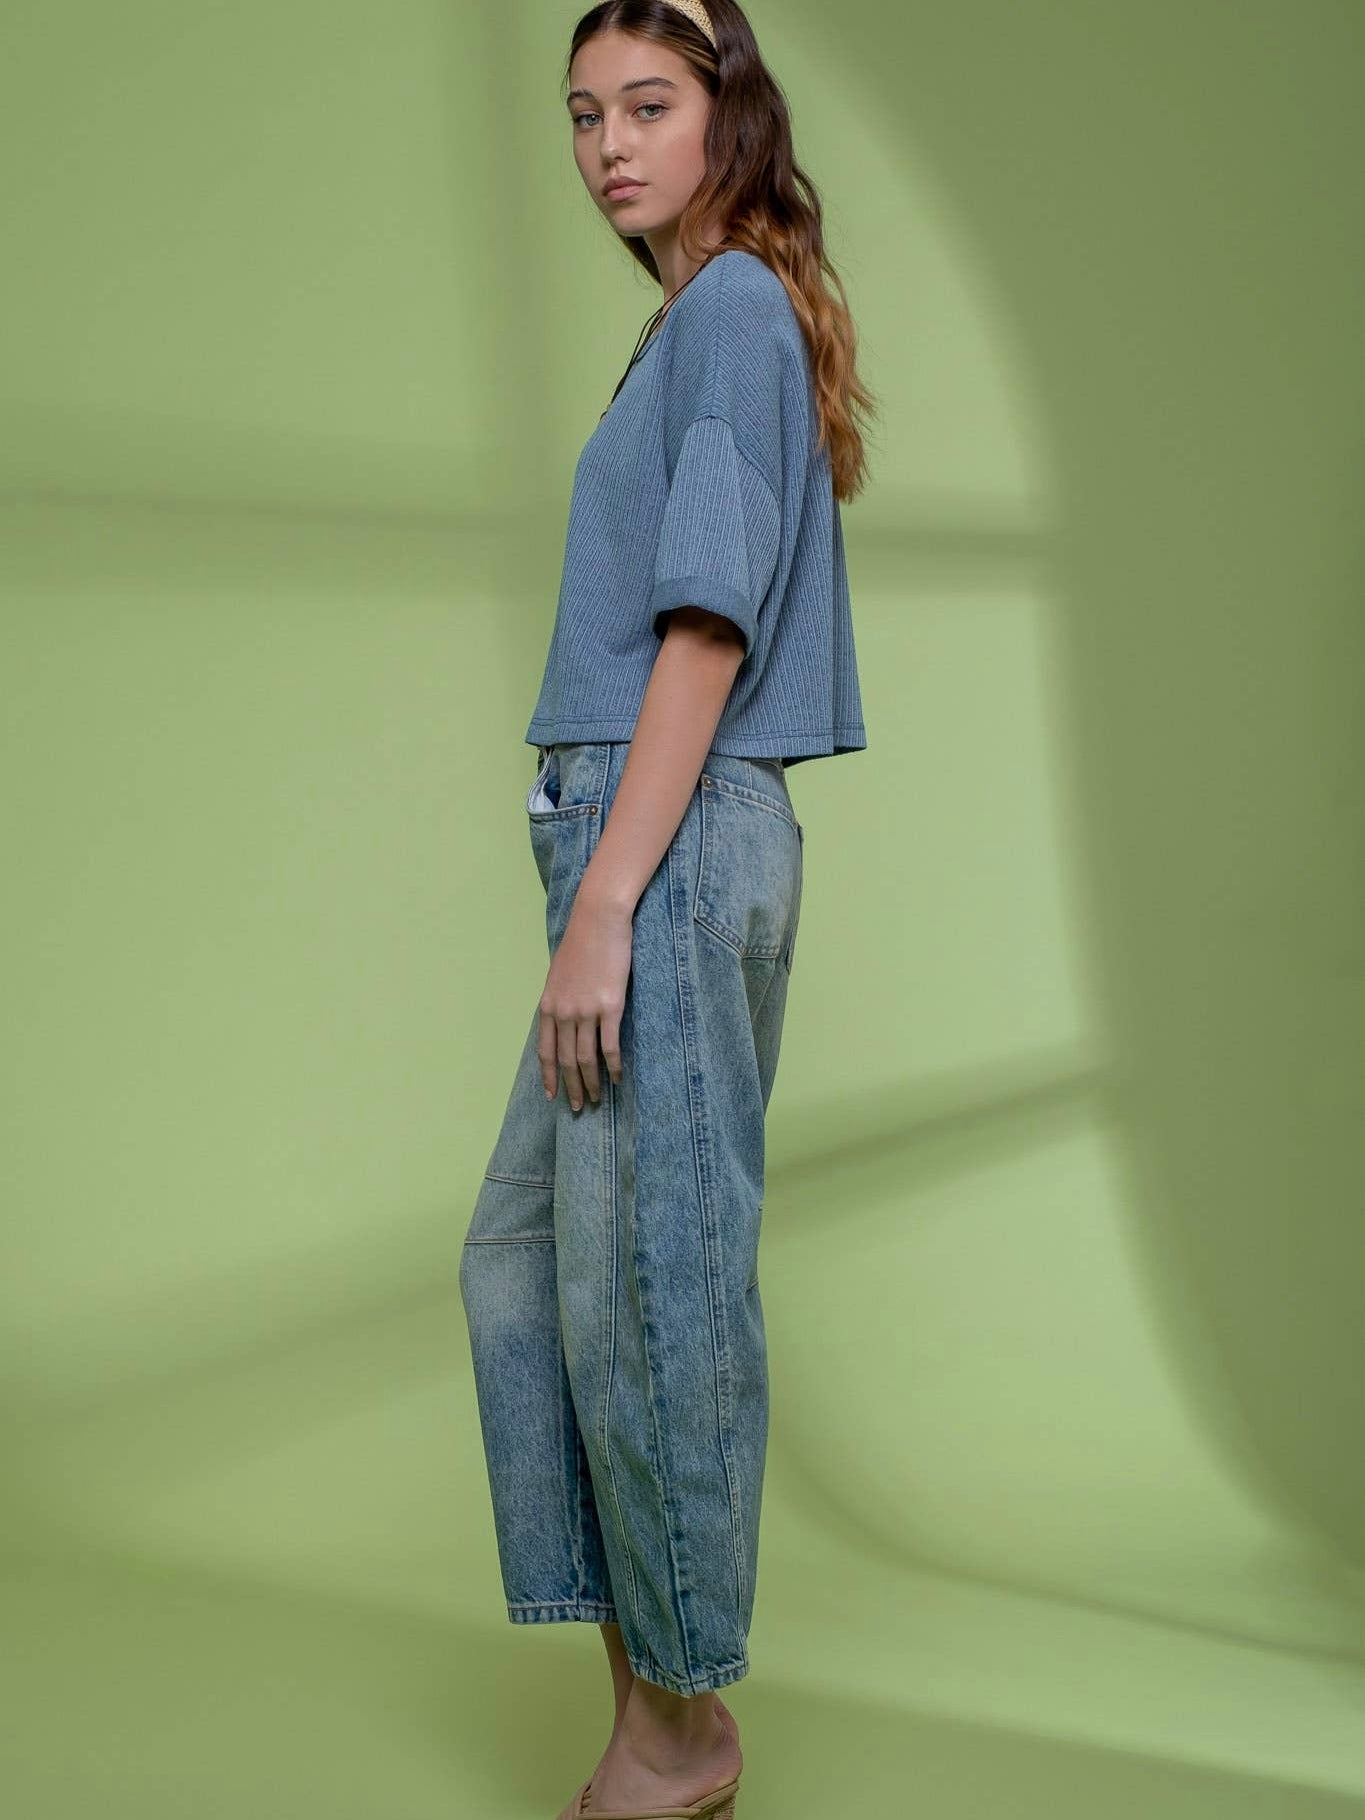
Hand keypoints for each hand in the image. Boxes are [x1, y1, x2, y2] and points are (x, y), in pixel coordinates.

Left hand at [538, 890, 632, 1109]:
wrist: (598, 919)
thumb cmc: (582, 942)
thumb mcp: (560, 974)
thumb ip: (560, 999)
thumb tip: (563, 1019)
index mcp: (549, 1006)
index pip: (546, 1051)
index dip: (548, 1076)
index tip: (551, 1096)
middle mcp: (564, 1012)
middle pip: (566, 1061)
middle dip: (571, 1087)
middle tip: (578, 1108)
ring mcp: (586, 1011)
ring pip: (586, 1058)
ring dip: (591, 1083)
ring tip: (596, 1100)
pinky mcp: (610, 1007)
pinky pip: (609, 1046)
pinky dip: (612, 1067)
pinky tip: (617, 1079)